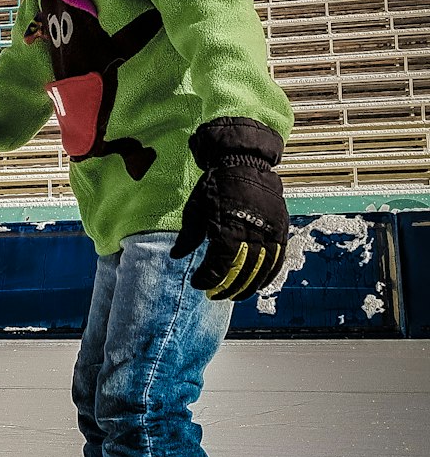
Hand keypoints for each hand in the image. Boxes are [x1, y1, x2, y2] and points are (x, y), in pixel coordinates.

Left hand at [171, 118, 288, 300]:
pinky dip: (269, 274)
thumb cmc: (217, 184)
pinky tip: (259, 284)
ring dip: (248, 286)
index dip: (208, 279)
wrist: (244, 161)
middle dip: (227, 288)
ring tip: (236, 295)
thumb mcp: (196, 208)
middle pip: (241, 272)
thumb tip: (176, 256)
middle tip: (216, 295)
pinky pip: (278, 258)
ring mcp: (269, 231)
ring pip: (261, 269)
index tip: (198, 283)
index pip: (218, 265)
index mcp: (227, 227)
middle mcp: (251, 232)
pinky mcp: (280, 228)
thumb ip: (189, 235)